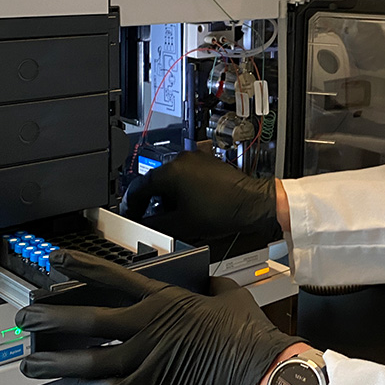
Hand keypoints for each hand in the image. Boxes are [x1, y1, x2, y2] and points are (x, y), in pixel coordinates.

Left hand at [16, 249, 300, 384]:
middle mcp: (147, 327)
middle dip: (51, 318)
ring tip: (30, 362)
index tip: (57, 261)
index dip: (82, 268)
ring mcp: (146, 360)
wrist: (258, 371)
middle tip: (26, 317)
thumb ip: (205, 288)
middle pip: (88, 321)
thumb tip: (203, 285)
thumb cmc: (246, 333)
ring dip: (55, 361)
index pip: (112, 279)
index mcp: (164, 300)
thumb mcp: (225, 296)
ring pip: (88, 361)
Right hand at [119, 150, 279, 243]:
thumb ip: (156, 224)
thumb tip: (146, 224)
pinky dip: (184, 190)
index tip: (132, 215)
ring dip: (170, 197)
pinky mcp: (208, 163)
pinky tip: (192, 206)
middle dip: (155, 203)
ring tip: (179, 215)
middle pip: (156, 183)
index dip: (133, 206)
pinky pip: (187, 176)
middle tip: (156, 219)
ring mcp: (196, 159)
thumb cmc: (223, 210)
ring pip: (172, 179)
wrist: (251, 203)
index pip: (140, 188)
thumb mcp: (182, 224)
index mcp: (170, 171)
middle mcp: (181, 160)